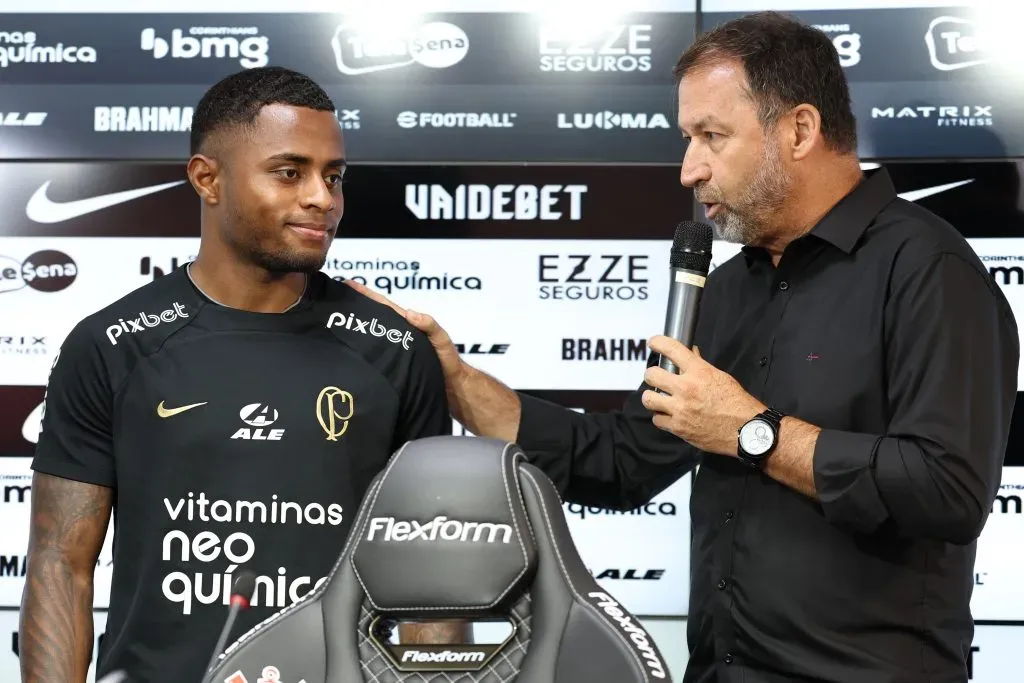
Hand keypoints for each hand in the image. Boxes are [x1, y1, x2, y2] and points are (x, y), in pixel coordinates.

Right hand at [343, 279, 466, 384]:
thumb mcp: (441, 339)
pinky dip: (361, 346)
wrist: (451, 388)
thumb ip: (429, 325)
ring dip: (355, 325)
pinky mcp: (391, 364)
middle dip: (356, 305)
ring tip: (335, 318)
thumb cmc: (448, 362)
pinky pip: (373, 352)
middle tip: (334, 297)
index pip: (384, 306)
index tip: (349, 283)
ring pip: (371, 334)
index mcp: (406, 325)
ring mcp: (393, 349)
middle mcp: (396, 335)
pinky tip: (347, 347)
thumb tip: (409, 312)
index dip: (367, 294)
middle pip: (374, 317)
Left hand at [641, 335, 764, 456]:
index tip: (653, 343)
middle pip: (651, 375)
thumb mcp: (721, 377)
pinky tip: (669, 415)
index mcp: (699, 372)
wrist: (745, 430)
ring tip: (659, 398)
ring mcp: (680, 409)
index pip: (671, 349)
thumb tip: (691, 352)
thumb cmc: (737, 403)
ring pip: (648, 398)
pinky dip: (661, 417)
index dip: (658, 342)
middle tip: (656, 377)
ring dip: (652, 397)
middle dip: (652, 375)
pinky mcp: (678, 427)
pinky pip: (657, 419)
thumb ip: (701, 365)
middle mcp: (686, 388)